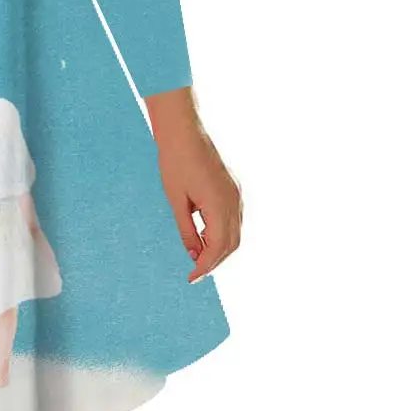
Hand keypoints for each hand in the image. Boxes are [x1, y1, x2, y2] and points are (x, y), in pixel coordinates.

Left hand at [148, 92, 241, 282]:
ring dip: (220, 249)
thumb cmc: (175, 163)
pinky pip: (233, 219)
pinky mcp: (234, 189)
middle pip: (231, 245)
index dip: (205, 267)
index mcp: (219, 205)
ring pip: (235, 233)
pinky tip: (205, 237)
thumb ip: (187, 230)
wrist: (183, 131)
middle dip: (215, 262)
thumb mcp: (176, 201)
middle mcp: (234, 202)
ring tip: (199, 258)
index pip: (217, 248)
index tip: (191, 278)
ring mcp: (237, 194)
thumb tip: (195, 256)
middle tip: (195, 273)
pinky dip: (222, 234)